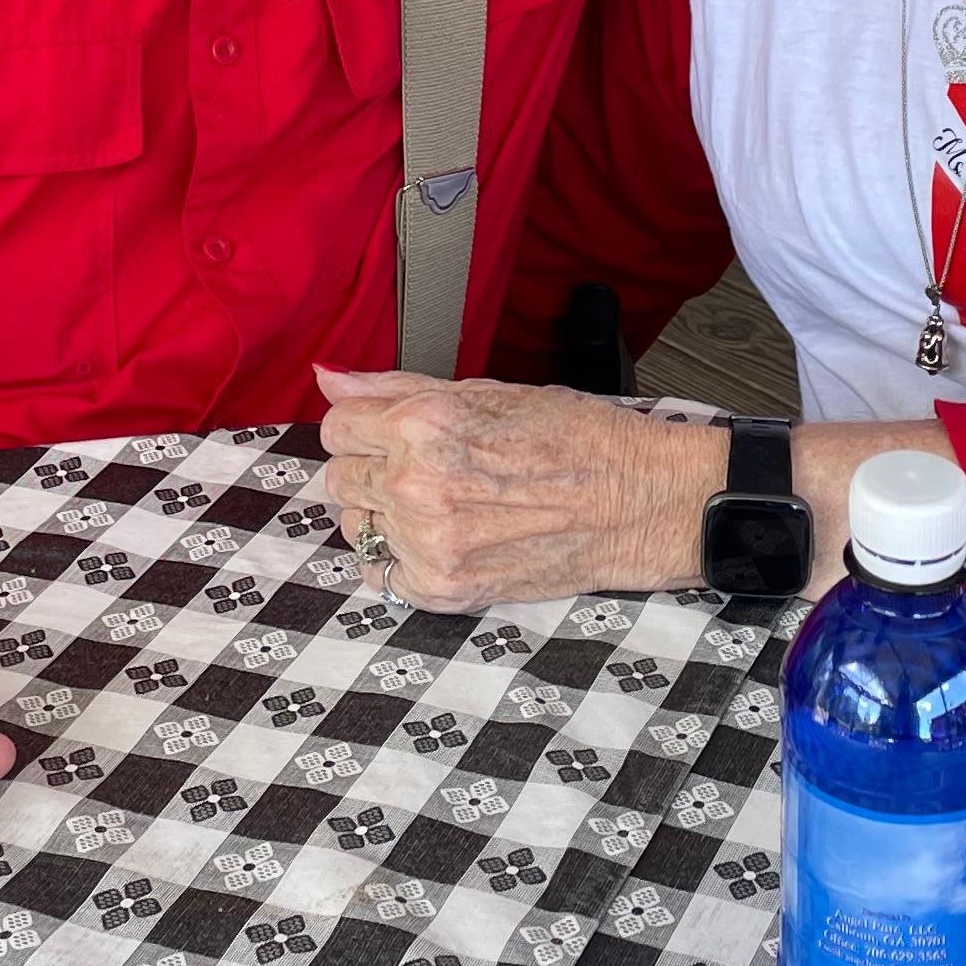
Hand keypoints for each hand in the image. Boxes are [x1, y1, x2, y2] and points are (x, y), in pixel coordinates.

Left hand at [316, 369, 713, 608]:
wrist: (638, 500)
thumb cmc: (574, 437)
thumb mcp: (485, 391)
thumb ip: (394, 387)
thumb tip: (328, 377)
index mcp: (424, 425)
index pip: (336, 427)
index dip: (363, 427)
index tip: (389, 434)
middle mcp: (417, 485)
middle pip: (339, 479)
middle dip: (372, 470)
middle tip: (424, 470)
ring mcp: (428, 543)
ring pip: (356, 528)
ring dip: (384, 516)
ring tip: (440, 506)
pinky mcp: (444, 589)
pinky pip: (381, 575)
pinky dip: (403, 560)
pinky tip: (446, 540)